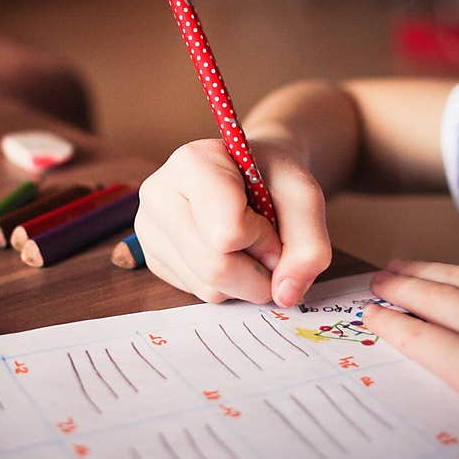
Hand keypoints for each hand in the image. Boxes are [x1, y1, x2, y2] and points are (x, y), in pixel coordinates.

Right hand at [135, 138, 330, 305]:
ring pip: (207, 287)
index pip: (228, 232)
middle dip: (258, 271)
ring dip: (245, 280)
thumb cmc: (273, 177)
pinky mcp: (152, 258)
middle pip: (215, 267)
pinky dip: (227, 284)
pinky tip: (227, 253)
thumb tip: (285, 295)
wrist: (250, 173)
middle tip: (269, 246)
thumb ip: (309, 245)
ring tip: (247, 245)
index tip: (270, 219)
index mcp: (191, 163)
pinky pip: (198, 293)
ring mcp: (149, 229)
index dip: (263, 238)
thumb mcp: (304, 197)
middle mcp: (158, 194)